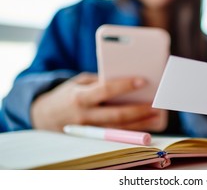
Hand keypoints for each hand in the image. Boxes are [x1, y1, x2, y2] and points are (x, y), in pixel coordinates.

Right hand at [31, 73, 167, 131]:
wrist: (43, 116)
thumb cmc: (67, 94)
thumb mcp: (78, 81)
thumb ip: (99, 80)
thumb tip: (126, 77)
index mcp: (80, 97)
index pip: (105, 90)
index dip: (124, 85)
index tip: (143, 80)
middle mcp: (84, 115)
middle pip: (116, 115)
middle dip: (138, 110)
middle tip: (156, 104)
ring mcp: (89, 130)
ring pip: (118, 129)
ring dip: (140, 123)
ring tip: (156, 115)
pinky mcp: (92, 138)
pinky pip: (115, 136)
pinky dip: (132, 131)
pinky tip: (146, 125)